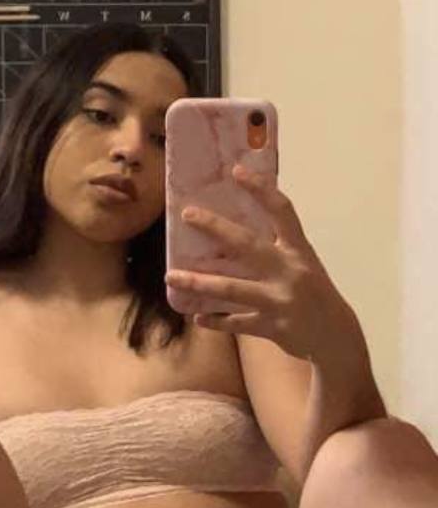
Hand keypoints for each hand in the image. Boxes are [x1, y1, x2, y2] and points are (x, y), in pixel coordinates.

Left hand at [164, 164, 359, 361]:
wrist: (337, 336)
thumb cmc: (315, 293)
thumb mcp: (303, 264)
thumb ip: (277, 249)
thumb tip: (235, 232)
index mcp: (299, 251)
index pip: (282, 211)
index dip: (261, 189)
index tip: (237, 171)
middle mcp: (289, 271)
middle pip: (247, 244)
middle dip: (215, 227)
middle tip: (187, 214)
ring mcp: (280, 300)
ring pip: (232, 288)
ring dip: (199, 282)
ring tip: (171, 276)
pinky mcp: (272, 327)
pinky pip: (236, 323)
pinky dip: (215, 321)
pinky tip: (197, 316)